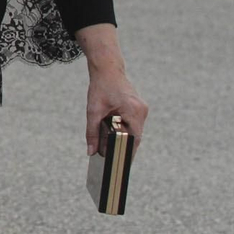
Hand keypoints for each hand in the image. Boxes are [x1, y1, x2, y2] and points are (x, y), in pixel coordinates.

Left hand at [76, 23, 146, 153]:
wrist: (107, 69)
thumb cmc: (100, 87)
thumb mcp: (93, 110)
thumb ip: (92, 132)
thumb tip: (91, 152)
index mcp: (134, 110)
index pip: (134, 139)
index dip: (127, 153)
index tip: (120, 164)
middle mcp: (141, 110)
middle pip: (135, 136)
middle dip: (123, 147)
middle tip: (113, 159)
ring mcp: (142, 109)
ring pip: (134, 131)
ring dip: (124, 138)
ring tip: (111, 148)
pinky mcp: (139, 108)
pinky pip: (134, 124)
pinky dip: (125, 130)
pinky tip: (115, 135)